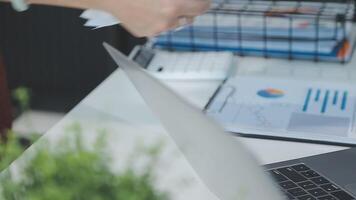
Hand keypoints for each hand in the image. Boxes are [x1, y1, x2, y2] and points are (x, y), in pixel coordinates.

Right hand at [94, 0, 210, 36]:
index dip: (202, 1)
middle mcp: (167, 20)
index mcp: (173, 4)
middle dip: (188, 9)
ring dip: (172, 16)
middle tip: (180, 2)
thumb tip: (190, 0)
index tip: (201, 0)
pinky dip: (157, 20)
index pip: (202, 7)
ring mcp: (155, 29)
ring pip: (174, 24)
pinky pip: (159, 28)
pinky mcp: (145, 33)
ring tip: (158, 4)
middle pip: (190, 18)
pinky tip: (147, 10)